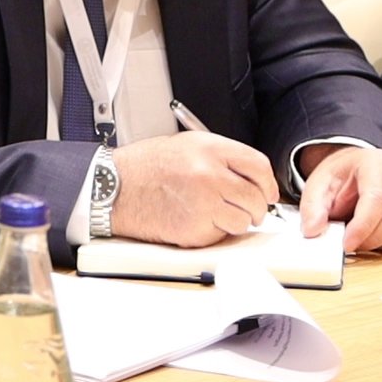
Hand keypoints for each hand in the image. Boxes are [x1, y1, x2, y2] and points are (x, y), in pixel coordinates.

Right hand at [110, 132, 278, 246]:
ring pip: (243, 221)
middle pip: (256, 197)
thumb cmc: (144, 168)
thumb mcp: (185, 146)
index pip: (259, 166)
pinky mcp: (194, 228)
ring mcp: (203, 203)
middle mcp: (209, 174)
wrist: (113, 188)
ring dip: (235, 221)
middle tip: (247, 210)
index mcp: (209, 149)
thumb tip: (253, 178)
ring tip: (214, 214)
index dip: (268, 184)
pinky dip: (213, 232)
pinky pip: (221, 235)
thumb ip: (221, 158)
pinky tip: (195, 220)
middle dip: (256, 207)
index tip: (268, 193)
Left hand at [297, 144, 381, 251]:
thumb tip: (312, 231)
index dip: (363, 226)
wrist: (361, 167)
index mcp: (376, 163)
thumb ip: (312, 207)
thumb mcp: (319, 184)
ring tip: (363, 237)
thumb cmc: (343, 176)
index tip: (346, 244)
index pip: (378, 197)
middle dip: (374, 238)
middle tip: (352, 245)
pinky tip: (381, 237)